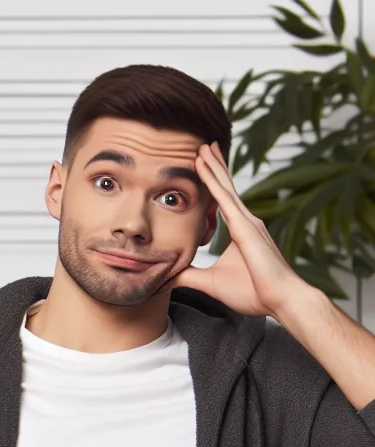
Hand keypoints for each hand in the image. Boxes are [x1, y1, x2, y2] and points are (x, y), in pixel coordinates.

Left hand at [172, 142, 306, 318]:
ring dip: (212, 165)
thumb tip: (166, 278)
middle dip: (213, 167)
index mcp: (240, 231)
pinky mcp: (247, 226)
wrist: (280, 300)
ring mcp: (248, 221)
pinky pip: (225, 197)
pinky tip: (203, 164)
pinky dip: (213, 179)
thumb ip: (188, 277)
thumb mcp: (211, 283)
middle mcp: (246, 221)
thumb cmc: (253, 293)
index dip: (212, 184)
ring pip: (225, 187)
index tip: (202, 168)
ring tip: (201, 147)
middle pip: (225, 188)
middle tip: (201, 147)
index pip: (222, 202)